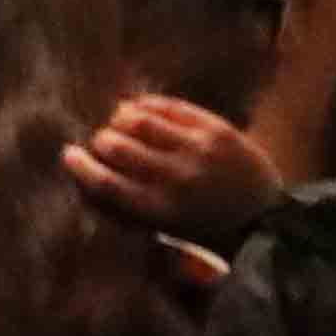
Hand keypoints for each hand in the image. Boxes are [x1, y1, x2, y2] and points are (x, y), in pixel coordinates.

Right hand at [62, 97, 279, 251]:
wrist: (266, 218)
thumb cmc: (208, 230)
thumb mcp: (167, 231)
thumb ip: (131, 208)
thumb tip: (94, 180)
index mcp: (157, 209)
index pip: (104, 182)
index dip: (80, 165)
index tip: (69, 155)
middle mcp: (173, 177)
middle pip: (116, 146)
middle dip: (102, 142)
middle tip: (103, 142)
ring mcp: (196, 149)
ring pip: (139, 120)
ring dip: (122, 119)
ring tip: (121, 121)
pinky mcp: (215, 129)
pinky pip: (171, 106)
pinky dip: (149, 104)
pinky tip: (142, 107)